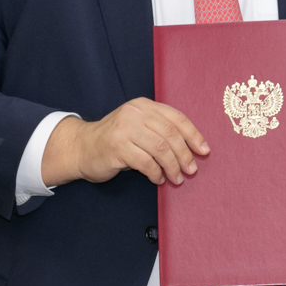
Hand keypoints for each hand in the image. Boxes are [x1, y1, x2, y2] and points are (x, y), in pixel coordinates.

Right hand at [42, 98, 208, 186]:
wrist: (81, 148)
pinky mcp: (117, 147)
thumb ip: (160, 131)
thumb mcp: (138, 127)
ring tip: (177, 178)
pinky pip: (146, 163)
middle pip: (170, 134)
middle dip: (185, 155)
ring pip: (160, 149)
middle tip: (191, 170)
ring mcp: (124, 129)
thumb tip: (192, 148)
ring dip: (172, 167)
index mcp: (143, 106)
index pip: (176, 118)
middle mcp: (134, 114)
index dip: (193, 135)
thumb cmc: (116, 140)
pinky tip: (158, 179)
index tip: (204, 150)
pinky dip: (156, 173)